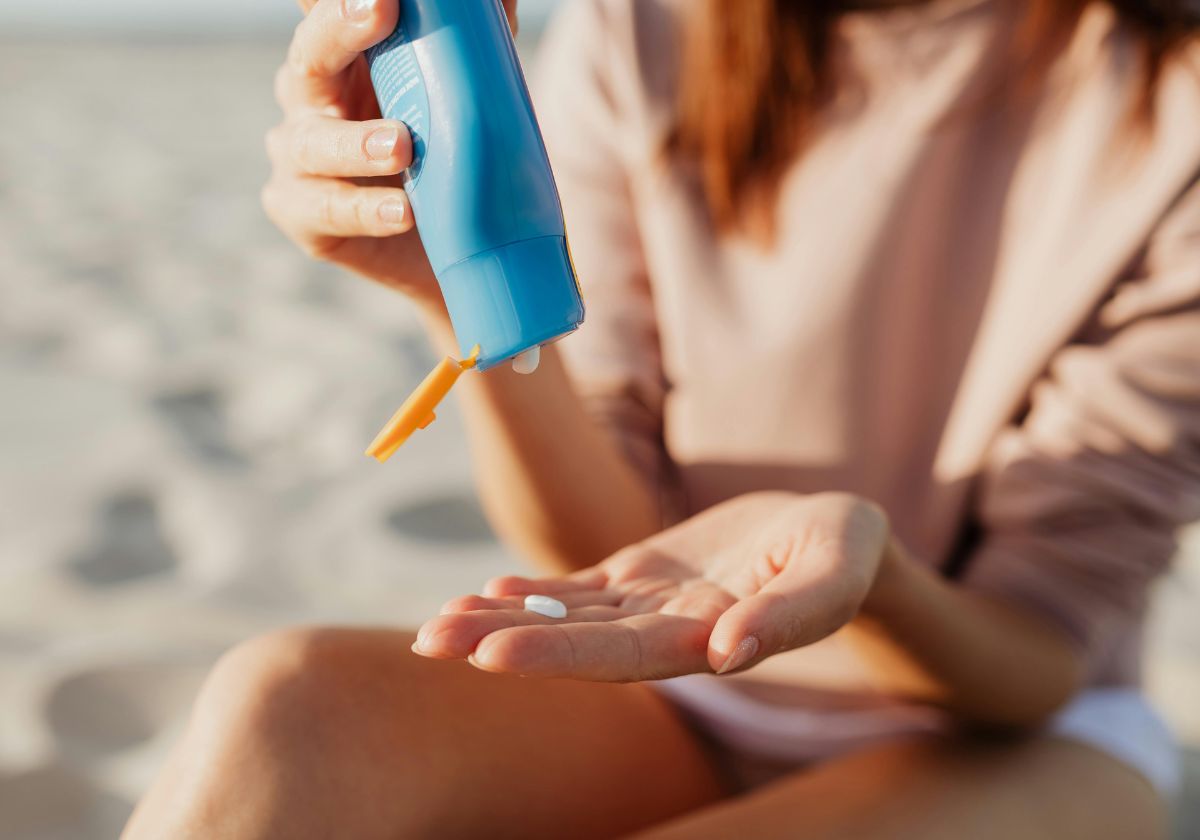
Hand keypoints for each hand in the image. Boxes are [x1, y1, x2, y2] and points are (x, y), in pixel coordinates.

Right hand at [262, 0, 517, 307]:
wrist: (453, 249)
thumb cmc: (451, 159)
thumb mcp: (468, 100)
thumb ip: (477, 48)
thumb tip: (504, 0)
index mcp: (345, 57)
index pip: (328, 9)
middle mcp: (310, 95)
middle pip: (310, 54)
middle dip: (340, 28)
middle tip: (380, 9)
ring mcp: (298, 154)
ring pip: (311, 141)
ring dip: (356, 143)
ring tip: (401, 147)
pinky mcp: (300, 212)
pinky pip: (325, 209)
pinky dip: (365, 211)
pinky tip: (402, 212)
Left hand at [414, 492, 891, 680]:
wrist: (832, 532)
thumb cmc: (846, 549)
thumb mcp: (836, 569)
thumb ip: (791, 614)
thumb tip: (729, 654)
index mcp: (710, 638)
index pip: (623, 657)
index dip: (558, 657)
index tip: (492, 656)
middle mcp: (668, 631)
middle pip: (575, 643)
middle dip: (503, 643)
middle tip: (430, 642)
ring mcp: (650, 605)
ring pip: (567, 618)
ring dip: (502, 621)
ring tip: (437, 626)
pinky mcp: (642, 577)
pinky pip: (581, 590)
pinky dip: (534, 592)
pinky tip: (487, 590)